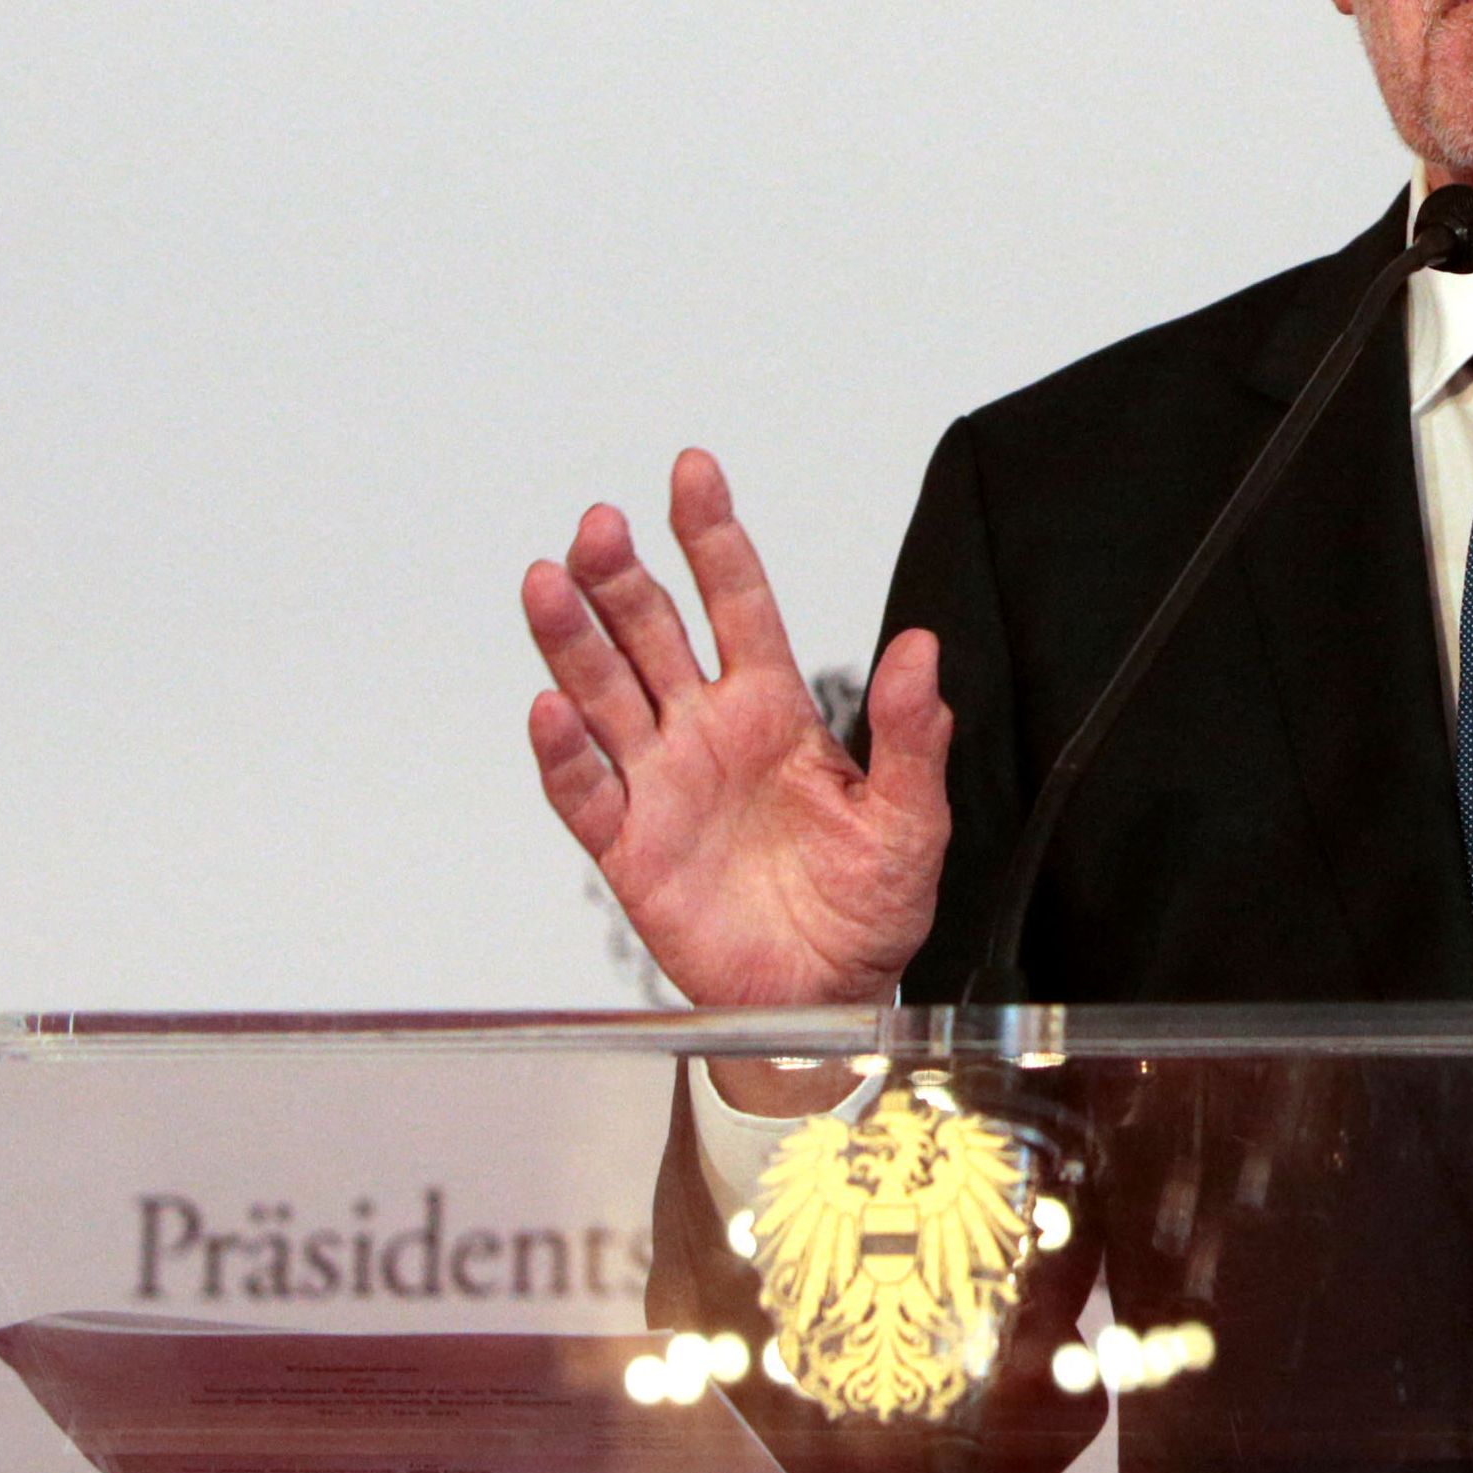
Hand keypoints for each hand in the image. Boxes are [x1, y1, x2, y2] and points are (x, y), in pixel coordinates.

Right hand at [522, 449, 949, 1009]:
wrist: (832, 998)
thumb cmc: (869, 907)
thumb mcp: (913, 819)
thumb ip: (913, 735)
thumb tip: (923, 651)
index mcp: (773, 711)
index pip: (737, 604)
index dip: (713, 539)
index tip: (693, 474)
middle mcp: (706, 733)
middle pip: (652, 636)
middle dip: (625, 578)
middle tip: (602, 526)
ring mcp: (662, 785)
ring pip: (604, 695)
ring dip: (574, 641)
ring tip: (549, 585)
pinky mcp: (630, 848)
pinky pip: (586, 792)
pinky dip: (565, 752)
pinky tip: (552, 708)